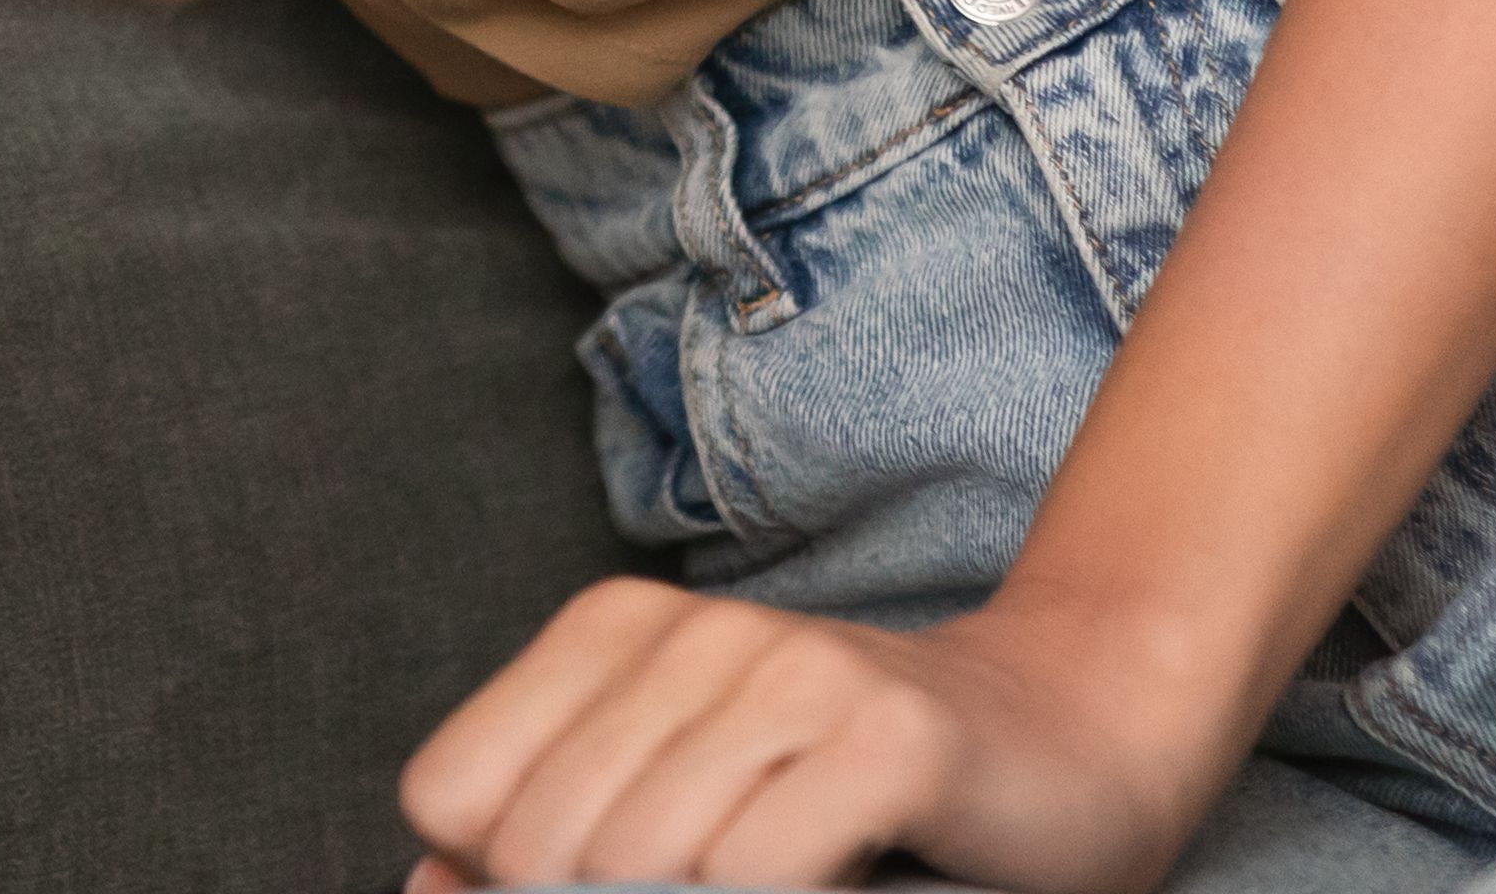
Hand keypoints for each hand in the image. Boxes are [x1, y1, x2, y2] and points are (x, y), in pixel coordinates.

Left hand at [398, 574, 1249, 891]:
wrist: (1072, 741)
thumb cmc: (854, 798)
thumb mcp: (675, 802)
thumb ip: (539, 840)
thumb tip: (424, 890)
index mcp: (610, 629)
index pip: (454, 795)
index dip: (505, 877)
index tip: (605, 885)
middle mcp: (690, 630)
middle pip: (544, 847)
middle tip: (717, 893)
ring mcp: (791, 671)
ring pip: (646, 868)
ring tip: (779, 880)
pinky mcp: (886, 735)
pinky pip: (757, 876)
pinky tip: (842, 874)